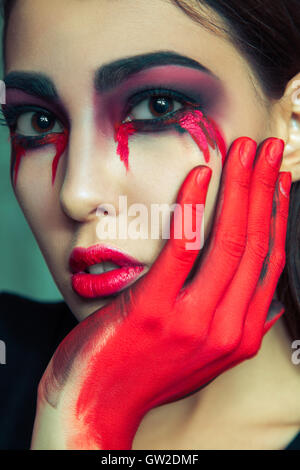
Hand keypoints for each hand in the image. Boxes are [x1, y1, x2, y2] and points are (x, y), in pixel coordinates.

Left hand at [32, 136, 290, 449]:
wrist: (96, 404)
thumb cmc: (144, 373)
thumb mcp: (204, 361)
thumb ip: (236, 329)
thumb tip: (267, 303)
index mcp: (240, 336)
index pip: (269, 263)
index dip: (278, 217)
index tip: (278, 183)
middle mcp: (225, 328)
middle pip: (255, 244)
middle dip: (266, 189)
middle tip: (269, 151)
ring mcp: (191, 319)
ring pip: (229, 240)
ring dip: (241, 187)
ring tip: (246, 151)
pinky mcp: (154, 307)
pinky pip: (183, 246)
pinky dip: (194, 205)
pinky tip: (201, 174)